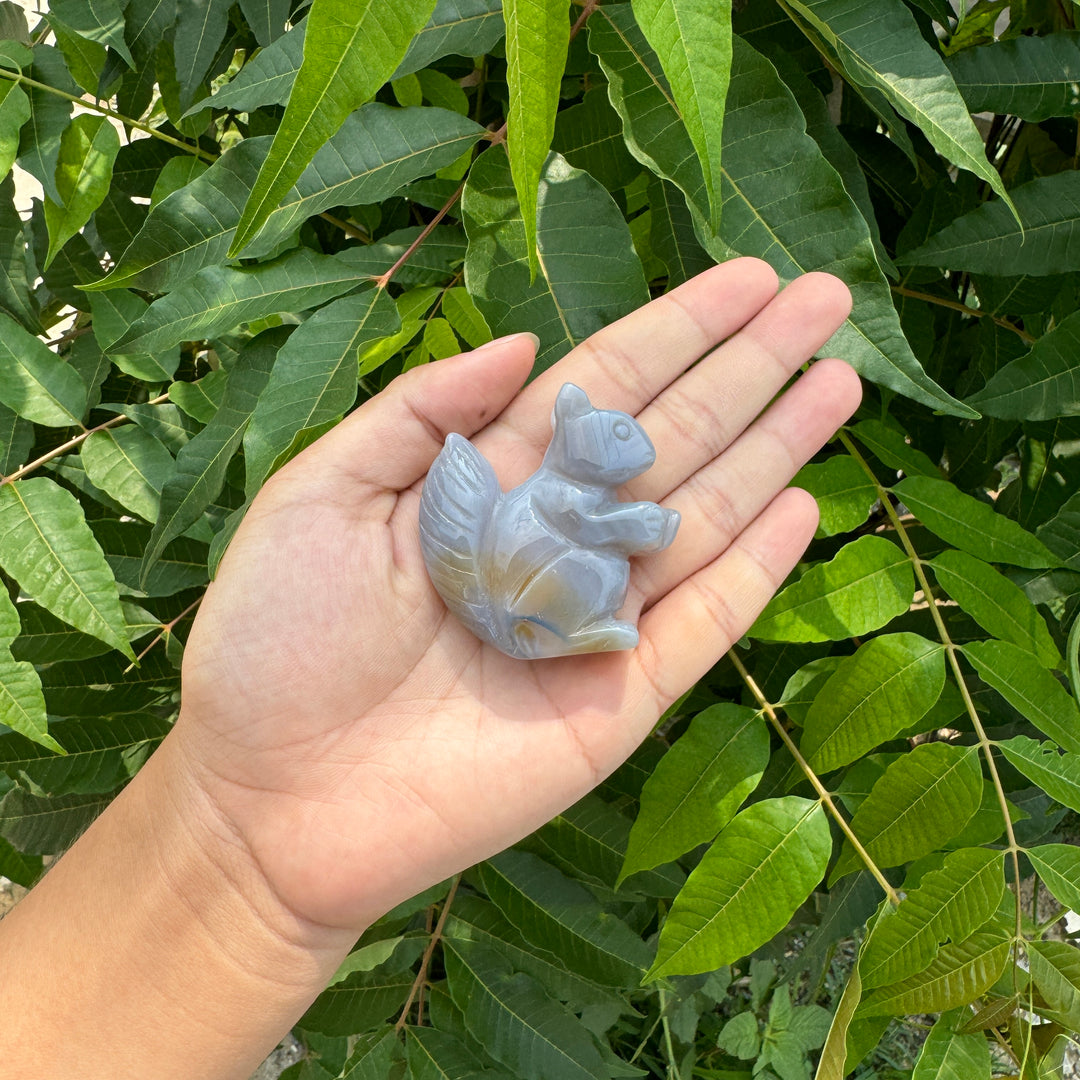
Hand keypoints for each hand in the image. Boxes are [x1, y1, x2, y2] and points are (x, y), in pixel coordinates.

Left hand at [172, 260, 859, 933]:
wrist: (272, 800)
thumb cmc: (276, 640)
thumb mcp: (321, 494)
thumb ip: (423, 414)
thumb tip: (523, 344)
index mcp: (488, 483)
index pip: (603, 388)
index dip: (675, 331)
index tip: (746, 279)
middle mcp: (553, 539)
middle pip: (671, 437)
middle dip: (749, 366)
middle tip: (826, 296)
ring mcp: (593, 618)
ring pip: (703, 517)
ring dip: (774, 447)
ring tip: (839, 378)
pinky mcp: (616, 697)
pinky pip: (700, 624)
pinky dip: (753, 568)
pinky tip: (803, 503)